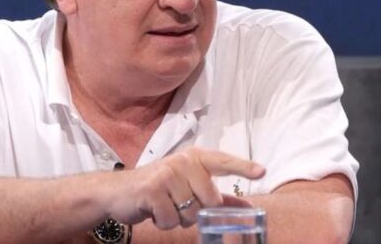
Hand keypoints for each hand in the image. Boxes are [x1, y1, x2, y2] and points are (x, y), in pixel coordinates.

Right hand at [105, 148, 264, 230]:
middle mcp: (183, 161)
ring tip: (164, 205)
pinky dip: (163, 222)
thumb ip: (219, 197)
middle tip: (177, 202)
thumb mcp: (189, 187)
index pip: (223, 161)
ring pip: (191, 213)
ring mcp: (167, 174)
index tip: (262, 172)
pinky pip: (172, 219)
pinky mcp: (153, 189)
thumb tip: (248, 206)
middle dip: (196, 211)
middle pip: (209, 200)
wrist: (118, 191)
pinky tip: (153, 210)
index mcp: (195, 158)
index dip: (243, 167)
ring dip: (178, 218)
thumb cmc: (159, 188)